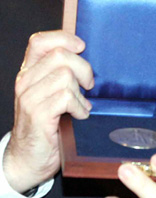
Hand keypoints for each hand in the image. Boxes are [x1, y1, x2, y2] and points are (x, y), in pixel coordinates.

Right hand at [3, 30, 92, 192]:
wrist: (28, 159)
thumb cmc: (47, 125)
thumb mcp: (52, 94)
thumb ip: (63, 74)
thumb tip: (87, 57)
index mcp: (29, 72)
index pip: (40, 41)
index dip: (64, 38)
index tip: (82, 47)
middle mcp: (25, 82)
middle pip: (60, 55)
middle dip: (83, 68)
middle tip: (88, 85)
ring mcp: (29, 98)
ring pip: (65, 76)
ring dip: (80, 92)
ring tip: (80, 105)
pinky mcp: (37, 115)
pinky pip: (66, 97)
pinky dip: (79, 107)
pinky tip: (79, 116)